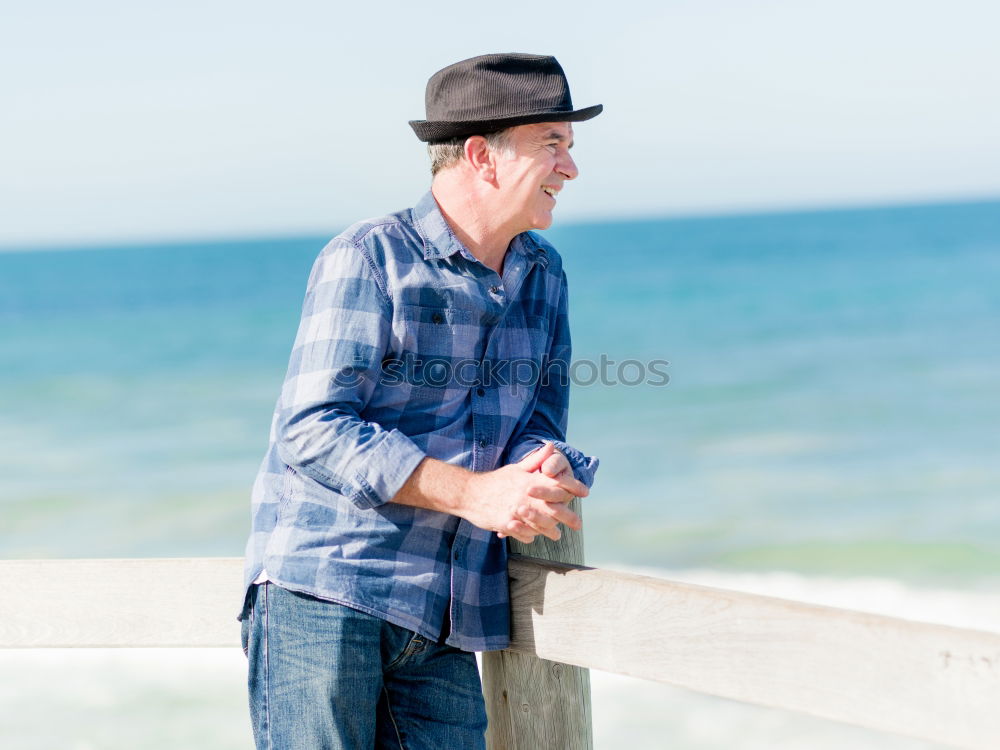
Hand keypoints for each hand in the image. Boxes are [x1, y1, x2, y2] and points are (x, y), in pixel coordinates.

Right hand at [465, 443, 586, 544]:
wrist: (469, 492)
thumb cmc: (496, 481)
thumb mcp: (516, 468)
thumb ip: (536, 460)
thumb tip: (552, 446)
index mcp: (529, 481)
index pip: (557, 484)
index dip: (573, 487)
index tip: (585, 492)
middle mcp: (525, 496)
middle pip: (553, 508)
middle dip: (568, 516)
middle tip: (579, 525)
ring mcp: (515, 510)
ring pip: (540, 524)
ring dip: (550, 531)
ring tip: (557, 535)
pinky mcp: (505, 523)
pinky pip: (523, 533)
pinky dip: (529, 536)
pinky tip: (534, 537)